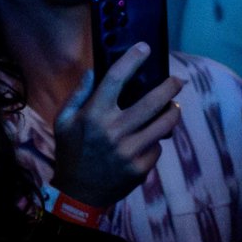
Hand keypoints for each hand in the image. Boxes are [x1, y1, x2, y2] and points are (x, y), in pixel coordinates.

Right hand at [52, 43, 180, 206]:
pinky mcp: (141, 167)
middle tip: (177, 80)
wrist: (78, 194)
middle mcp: (114, 131)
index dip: (132, 59)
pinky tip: (150, 138)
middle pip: (153, 100)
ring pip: (165, 124)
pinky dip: (156, 140)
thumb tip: (93, 71)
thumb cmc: (71, 152)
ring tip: (173, 107)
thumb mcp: (63, 122)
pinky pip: (158, 146)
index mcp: (94, 115)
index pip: (116, 78)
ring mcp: (130, 151)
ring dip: (173, 111)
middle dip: (170, 86)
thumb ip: (77, 95)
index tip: (145, 48)